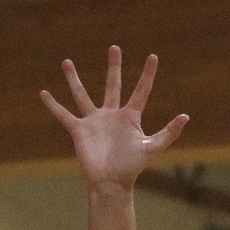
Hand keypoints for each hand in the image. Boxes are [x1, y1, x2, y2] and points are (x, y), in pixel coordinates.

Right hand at [41, 46, 188, 191]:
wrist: (111, 182)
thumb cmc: (131, 167)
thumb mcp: (151, 147)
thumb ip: (168, 133)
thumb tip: (185, 117)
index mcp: (130, 117)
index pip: (141, 90)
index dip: (147, 74)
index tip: (153, 56)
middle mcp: (111, 115)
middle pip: (113, 85)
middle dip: (114, 66)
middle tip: (114, 47)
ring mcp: (94, 121)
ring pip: (82, 95)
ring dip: (74, 79)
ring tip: (66, 62)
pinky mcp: (79, 131)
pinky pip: (64, 115)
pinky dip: (53, 105)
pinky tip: (43, 93)